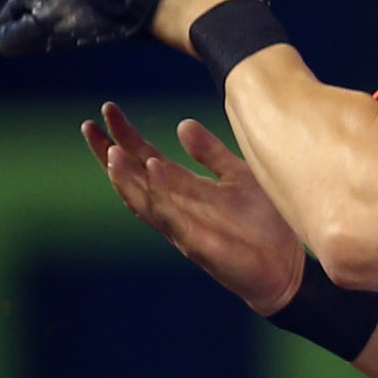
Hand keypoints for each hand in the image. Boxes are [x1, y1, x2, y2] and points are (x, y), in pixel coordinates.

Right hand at [81, 102, 307, 312]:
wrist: (288, 267)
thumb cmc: (263, 225)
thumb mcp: (237, 176)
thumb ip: (211, 153)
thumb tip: (182, 125)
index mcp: (183, 190)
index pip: (145, 158)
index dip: (126, 136)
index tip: (107, 110)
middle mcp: (176, 208)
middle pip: (133, 179)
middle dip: (110, 154)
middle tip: (89, 126)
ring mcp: (183, 228)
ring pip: (143, 201)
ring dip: (125, 178)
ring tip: (110, 152)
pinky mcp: (198, 245)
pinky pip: (172, 218)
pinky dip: (159, 195)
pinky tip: (152, 170)